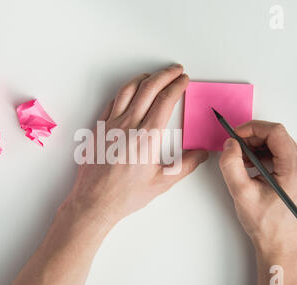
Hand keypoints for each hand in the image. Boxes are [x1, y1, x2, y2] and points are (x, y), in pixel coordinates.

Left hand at [62, 64, 207, 227]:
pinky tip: (128, 94)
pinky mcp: (98, 129)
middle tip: (175, 70)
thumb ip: (186, 166)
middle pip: (148, 88)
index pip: (166, 100)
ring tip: (153, 76)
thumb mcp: (162, 183)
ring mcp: (111, 125)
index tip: (184, 80)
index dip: (177, 85)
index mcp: (147, 136)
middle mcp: (128, 125)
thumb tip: (201, 154)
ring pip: (128, 90)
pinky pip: (112, 102)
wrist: (94, 201)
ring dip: (143, 79)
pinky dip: (124, 93)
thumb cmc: (125, 195)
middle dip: (164, 75)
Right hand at [219, 120, 296, 253]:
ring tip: (240, 159)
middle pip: (277, 136)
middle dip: (252, 137)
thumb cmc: (265, 224)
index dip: (252, 129)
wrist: (278, 242)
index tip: (235, 135)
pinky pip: (279, 152)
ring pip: (277, 143)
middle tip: (234, 147)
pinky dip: (262, 154)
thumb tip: (229, 145)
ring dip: (256, 146)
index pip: (275, 132)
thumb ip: (231, 165)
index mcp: (295, 169)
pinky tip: (249, 165)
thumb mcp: (241, 193)